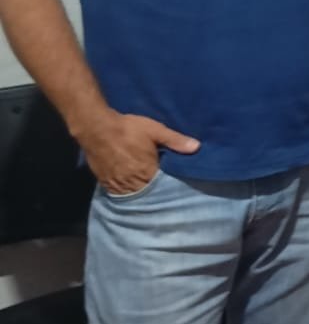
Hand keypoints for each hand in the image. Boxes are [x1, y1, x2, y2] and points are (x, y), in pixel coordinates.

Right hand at [76, 108, 198, 195]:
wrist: (96, 127)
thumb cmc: (128, 128)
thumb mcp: (155, 130)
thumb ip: (175, 140)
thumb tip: (197, 147)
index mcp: (147, 173)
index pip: (162, 188)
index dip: (169, 188)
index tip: (177, 189)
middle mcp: (132, 184)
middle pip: (148, 195)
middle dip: (156, 194)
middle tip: (164, 193)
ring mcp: (117, 185)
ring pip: (133, 197)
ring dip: (141, 195)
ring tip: (150, 193)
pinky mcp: (105, 183)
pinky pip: (119, 194)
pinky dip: (127, 192)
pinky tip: (133, 188)